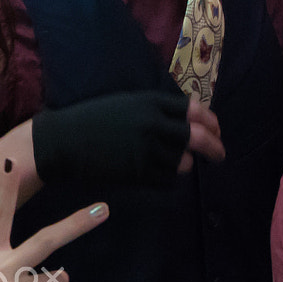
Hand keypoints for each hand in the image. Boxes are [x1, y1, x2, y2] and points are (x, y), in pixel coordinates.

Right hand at [32, 90, 220, 187]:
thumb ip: (156, 109)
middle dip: (215, 146)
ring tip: (182, 163)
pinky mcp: (137, 172)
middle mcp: (154, 124)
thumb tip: (186, 119)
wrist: (62, 141)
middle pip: (197, 136)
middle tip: (220, 154)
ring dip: (187, 163)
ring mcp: (146, 150)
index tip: (216, 128)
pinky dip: (169, 179)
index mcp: (151, 102)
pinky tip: (163, 175)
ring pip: (184, 161)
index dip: (210, 120)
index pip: (194, 109)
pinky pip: (166, 179)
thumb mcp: (127, 103)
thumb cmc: (92, 119)